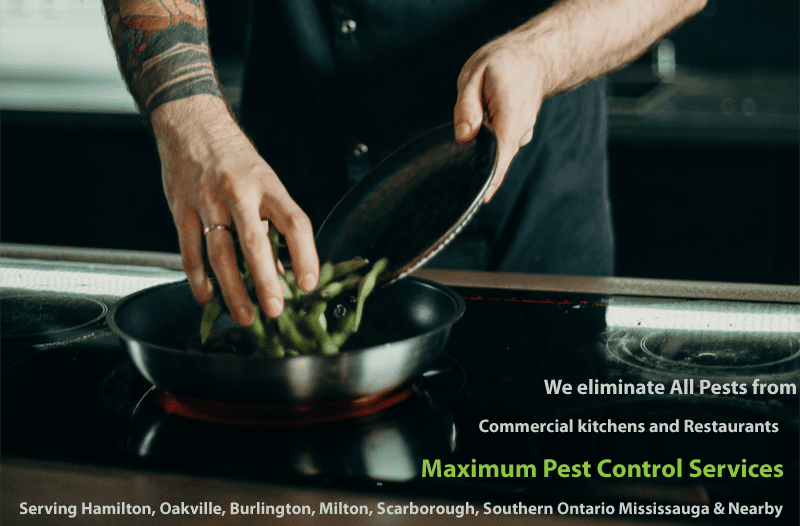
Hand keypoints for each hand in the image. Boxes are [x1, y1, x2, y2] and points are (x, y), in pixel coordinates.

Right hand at [152, 95, 318, 324]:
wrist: (193, 126)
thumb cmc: (237, 160)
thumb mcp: (266, 184)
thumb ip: (274, 227)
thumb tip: (283, 273)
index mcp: (268, 186)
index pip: (294, 222)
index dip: (305, 254)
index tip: (309, 282)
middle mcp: (239, 193)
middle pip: (255, 243)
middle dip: (266, 281)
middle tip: (275, 310)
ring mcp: (207, 202)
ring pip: (220, 253)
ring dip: (233, 290)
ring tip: (245, 316)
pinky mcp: (181, 210)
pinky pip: (189, 251)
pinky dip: (198, 279)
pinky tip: (207, 298)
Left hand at [453, 35, 546, 202]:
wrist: (533, 57)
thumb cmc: (502, 63)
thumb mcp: (475, 75)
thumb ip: (466, 106)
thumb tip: (464, 137)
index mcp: (510, 114)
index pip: (501, 153)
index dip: (492, 177)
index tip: (481, 198)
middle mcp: (520, 129)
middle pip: (497, 159)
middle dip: (479, 168)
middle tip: (456, 178)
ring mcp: (521, 133)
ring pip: (497, 152)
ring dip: (481, 151)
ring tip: (469, 136)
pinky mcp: (517, 135)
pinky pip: (499, 147)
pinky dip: (487, 145)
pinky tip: (479, 133)